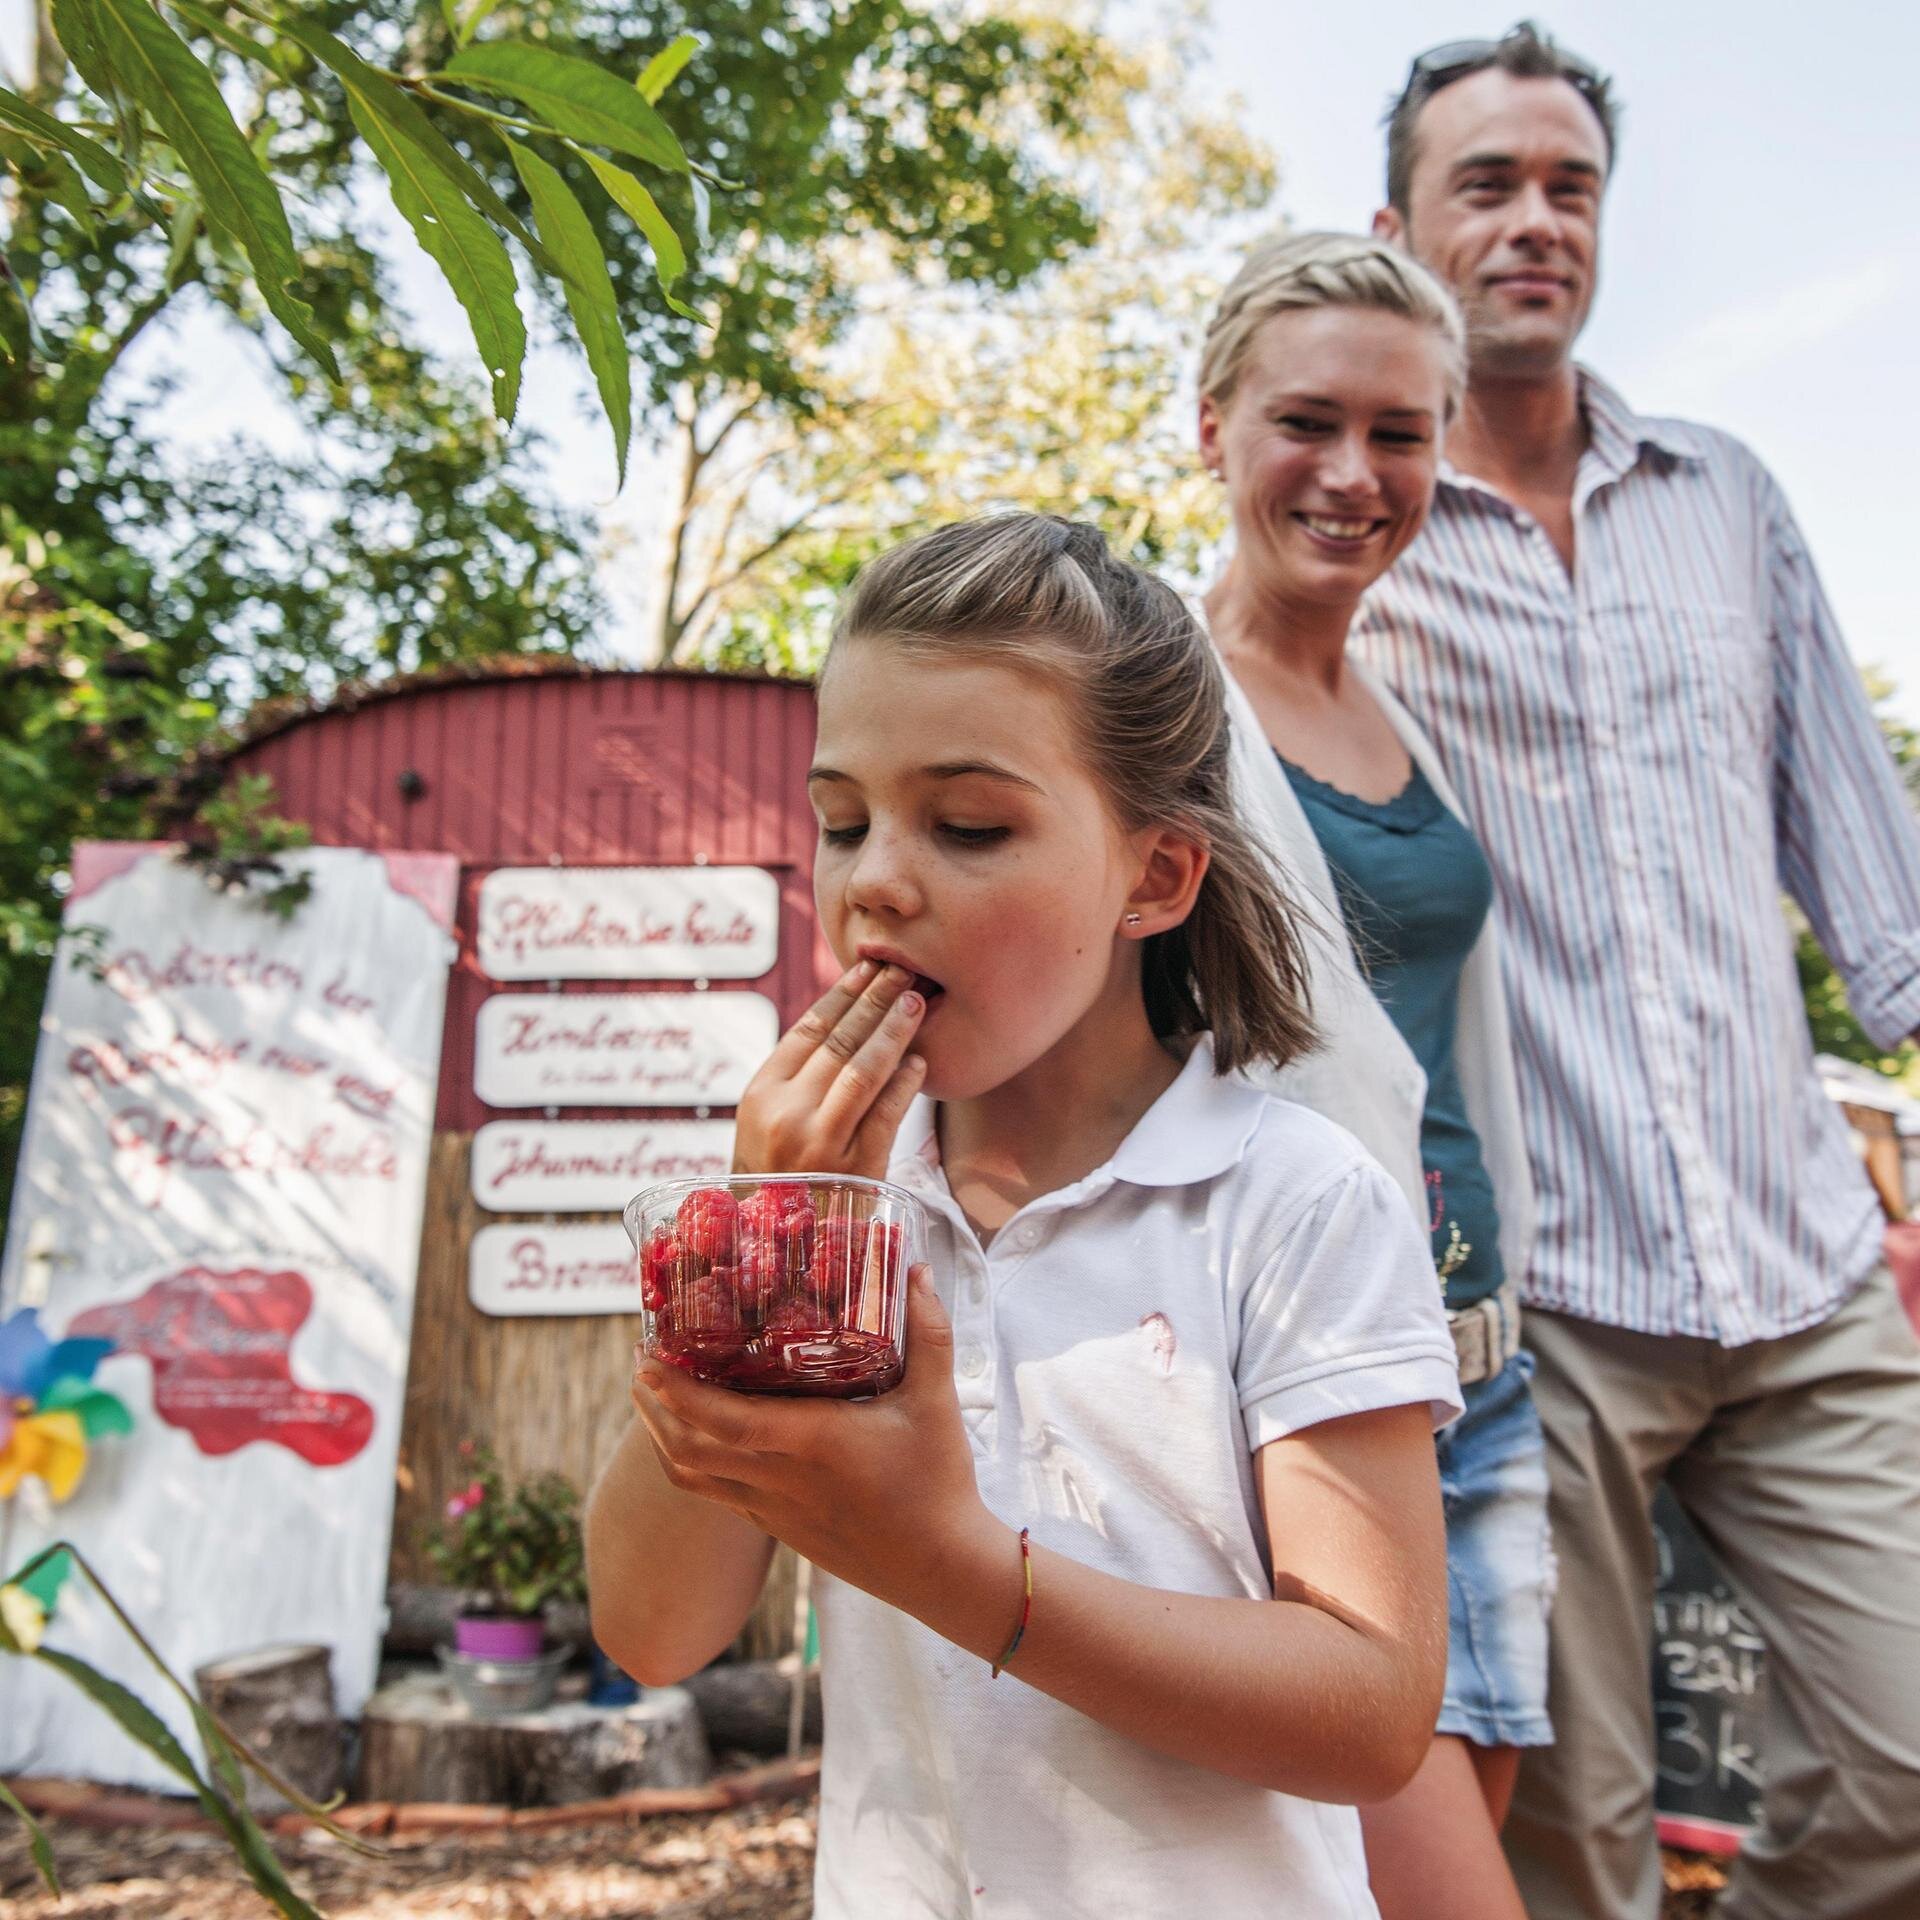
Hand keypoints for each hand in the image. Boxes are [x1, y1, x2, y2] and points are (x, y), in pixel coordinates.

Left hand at [629, 1269, 999, 1614]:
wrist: (940, 1568)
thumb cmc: (938, 1480)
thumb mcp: (936, 1398)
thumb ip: (927, 1331)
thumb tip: (916, 1269)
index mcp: (810, 1441)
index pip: (722, 1420)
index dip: (676, 1391)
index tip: (649, 1357)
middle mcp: (780, 1479)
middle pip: (688, 1448)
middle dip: (654, 1406)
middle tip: (641, 1364)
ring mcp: (774, 1510)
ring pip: (694, 1478)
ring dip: (664, 1437)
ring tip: (652, 1399)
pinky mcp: (779, 1529)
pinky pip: (717, 1495)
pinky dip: (693, 1464)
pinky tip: (699, 1439)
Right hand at [732, 959, 927, 1179]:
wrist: (769, 1251)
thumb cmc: (774, 1179)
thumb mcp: (764, 1126)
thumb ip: (794, 1081)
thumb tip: (841, 1021)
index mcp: (759, 1095)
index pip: (807, 1030)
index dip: (842, 994)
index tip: (866, 967)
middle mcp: (786, 1114)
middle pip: (839, 1041)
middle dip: (875, 999)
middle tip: (904, 968)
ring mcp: (821, 1142)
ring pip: (864, 1069)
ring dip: (894, 1030)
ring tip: (917, 1001)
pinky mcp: (856, 1168)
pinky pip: (886, 1113)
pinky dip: (905, 1082)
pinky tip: (920, 1060)